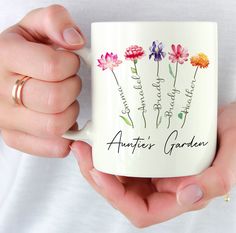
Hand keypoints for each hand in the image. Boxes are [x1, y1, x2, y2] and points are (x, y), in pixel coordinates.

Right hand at [0, 5, 84, 155]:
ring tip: (65, 101)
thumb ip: (56, 20)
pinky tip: (65, 121)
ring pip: (56, 125)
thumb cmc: (24, 51)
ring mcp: (6, 119)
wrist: (3, 72)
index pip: (52, 67)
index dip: (71, 65)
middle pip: (55, 100)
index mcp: (5, 56)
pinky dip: (67, 136)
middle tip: (69, 82)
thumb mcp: (35, 25)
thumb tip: (74, 40)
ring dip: (71, 112)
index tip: (70, 63)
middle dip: (72, 89)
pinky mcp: (15, 138)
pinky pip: (53, 147)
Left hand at [71, 102, 235, 227]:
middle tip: (83, 154)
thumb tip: (185, 194)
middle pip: (122, 193)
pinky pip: (126, 158)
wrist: (230, 118)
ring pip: (120, 176)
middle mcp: (164, 185)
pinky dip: (111, 152)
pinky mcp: (151, 154)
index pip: (142, 209)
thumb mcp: (232, 155)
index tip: (100, 174)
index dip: (116, 197)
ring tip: (86, 146)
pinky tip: (103, 139)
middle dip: (98, 178)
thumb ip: (216, 180)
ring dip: (99, 164)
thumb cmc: (234, 136)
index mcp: (180, 194)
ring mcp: (155, 169)